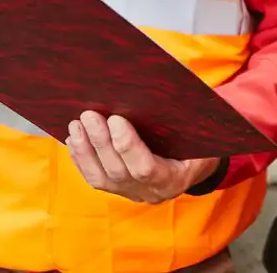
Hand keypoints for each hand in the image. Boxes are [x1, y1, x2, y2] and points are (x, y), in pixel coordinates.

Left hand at [67, 110, 219, 204]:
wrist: (197, 166)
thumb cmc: (200, 143)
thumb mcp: (203, 133)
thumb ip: (186, 118)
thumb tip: (164, 83)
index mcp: (175, 178)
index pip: (145, 168)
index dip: (127, 145)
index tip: (116, 119)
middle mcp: (151, 192)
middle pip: (118, 171)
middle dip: (100, 142)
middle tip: (88, 115)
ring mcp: (132, 192)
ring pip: (101, 178)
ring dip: (85, 150)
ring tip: (76, 124)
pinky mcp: (118, 189)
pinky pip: (94, 178)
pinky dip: (81, 158)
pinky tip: (73, 139)